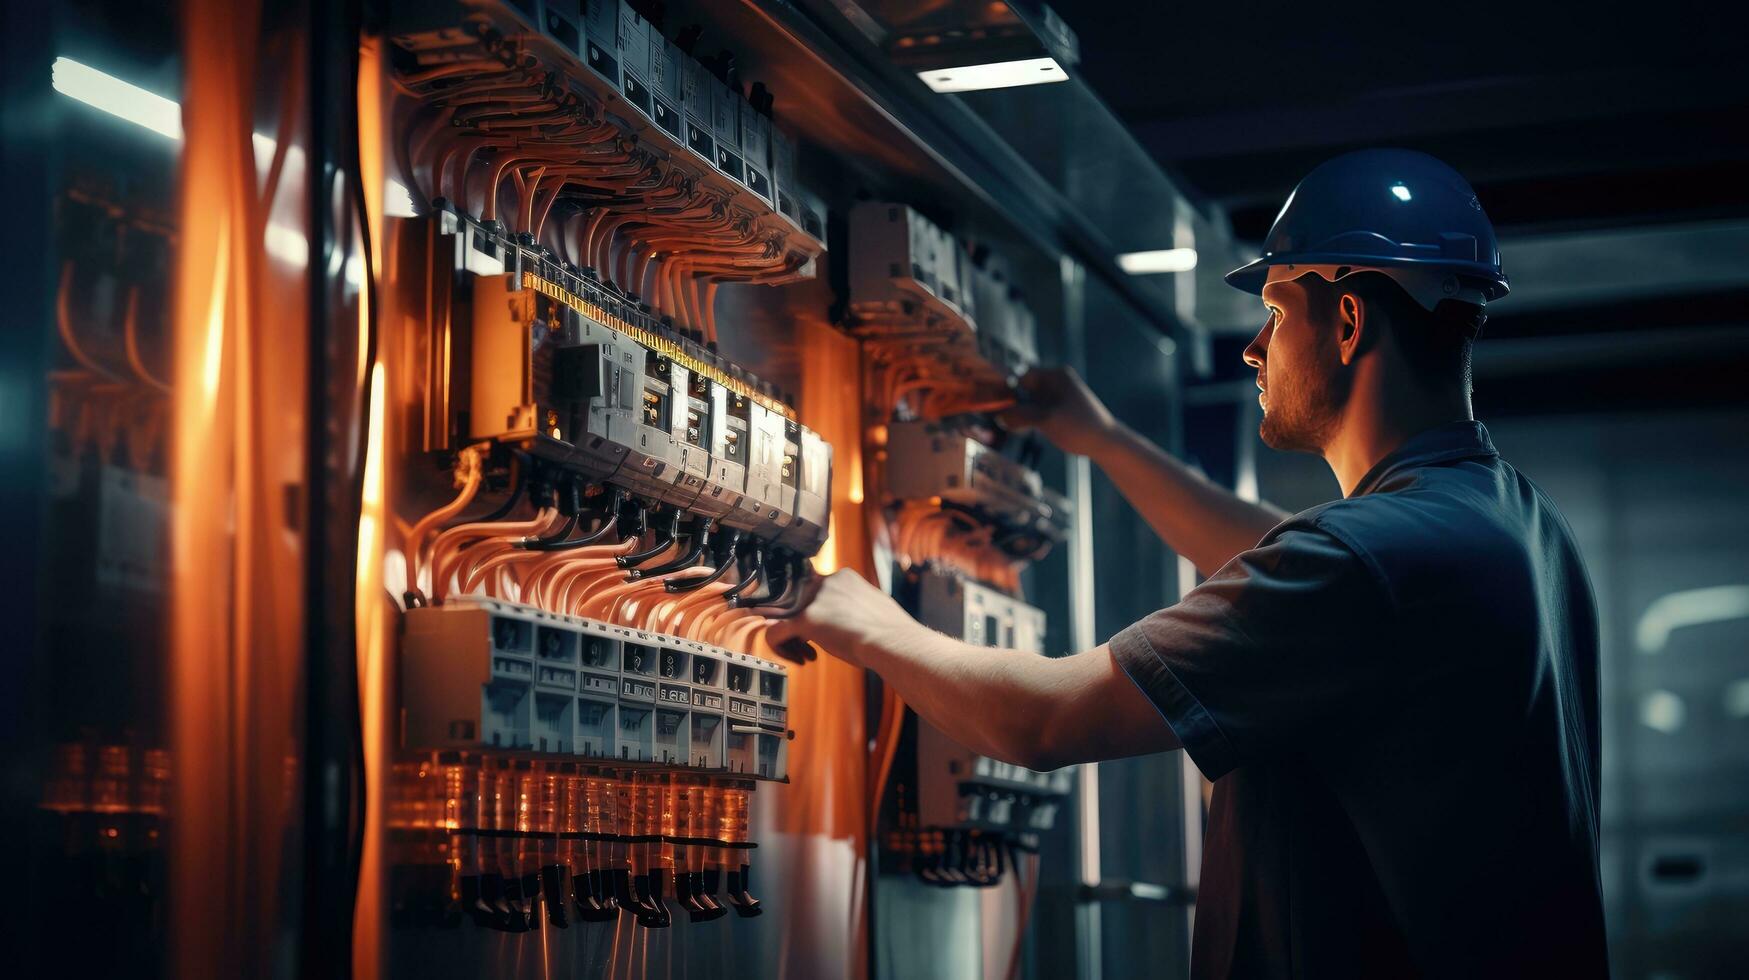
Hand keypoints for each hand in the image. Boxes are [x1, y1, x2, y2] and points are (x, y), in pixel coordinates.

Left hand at [767, 569, 920, 668]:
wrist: (893, 641)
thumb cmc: (890, 633)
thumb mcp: (872, 608)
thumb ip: (853, 607)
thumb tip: (846, 620)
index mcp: (843, 577)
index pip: (814, 591)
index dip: (815, 613)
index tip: (821, 630)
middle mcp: (825, 582)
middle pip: (796, 602)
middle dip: (801, 627)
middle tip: (810, 646)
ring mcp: (813, 599)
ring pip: (783, 617)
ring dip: (793, 639)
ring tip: (807, 655)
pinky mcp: (804, 619)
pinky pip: (775, 633)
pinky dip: (780, 647)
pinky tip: (797, 659)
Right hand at [998, 366, 1121, 456]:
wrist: (1105, 443)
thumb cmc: (1080, 427)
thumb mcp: (1047, 420)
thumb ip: (1021, 415)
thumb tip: (998, 416)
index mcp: (1055, 376)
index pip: (1022, 375)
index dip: (1006, 388)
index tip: (990, 402)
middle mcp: (1054, 382)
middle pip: (1022, 388)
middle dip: (1010, 402)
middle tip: (994, 416)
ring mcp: (1054, 397)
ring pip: (1026, 401)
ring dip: (1016, 413)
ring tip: (1005, 424)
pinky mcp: (1054, 411)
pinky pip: (1032, 411)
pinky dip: (1024, 419)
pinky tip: (1017, 429)